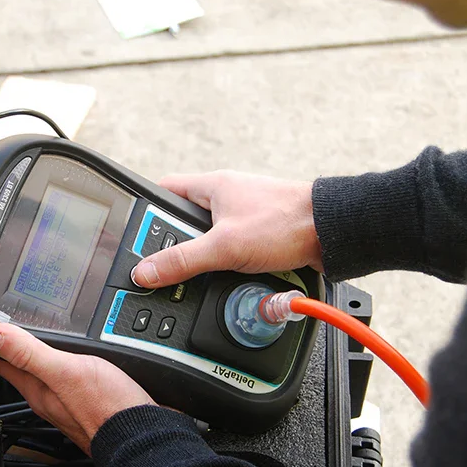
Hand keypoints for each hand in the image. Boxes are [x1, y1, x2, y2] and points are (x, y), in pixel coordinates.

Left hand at [0, 323, 155, 453]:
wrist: (145, 436)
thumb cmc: (107, 409)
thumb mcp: (64, 370)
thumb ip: (27, 352)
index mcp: (38, 390)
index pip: (6, 363)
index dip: (0, 342)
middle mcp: (53, 399)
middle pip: (30, 368)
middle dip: (26, 347)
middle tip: (25, 324)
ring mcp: (75, 402)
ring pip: (56, 374)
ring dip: (55, 356)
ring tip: (55, 337)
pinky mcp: (97, 403)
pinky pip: (81, 381)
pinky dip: (80, 366)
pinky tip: (90, 357)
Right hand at [132, 171, 322, 288]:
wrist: (333, 233)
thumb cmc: (286, 222)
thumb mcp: (225, 246)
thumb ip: (183, 260)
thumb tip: (146, 271)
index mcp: (212, 186)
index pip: (165, 191)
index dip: (146, 211)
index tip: (134, 234)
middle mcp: (227, 197)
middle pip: (185, 221)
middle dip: (179, 245)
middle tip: (171, 266)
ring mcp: (244, 216)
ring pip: (210, 240)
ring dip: (207, 260)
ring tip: (204, 275)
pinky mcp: (261, 235)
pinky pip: (232, 252)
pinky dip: (228, 267)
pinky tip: (229, 280)